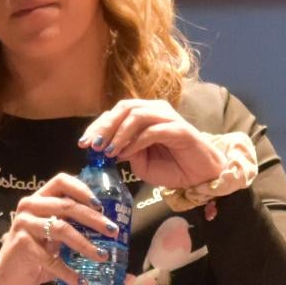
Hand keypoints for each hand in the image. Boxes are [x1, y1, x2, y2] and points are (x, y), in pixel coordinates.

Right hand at [0, 171, 112, 284]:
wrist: (8, 272)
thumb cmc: (38, 252)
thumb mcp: (58, 240)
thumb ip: (83, 240)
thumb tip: (125, 265)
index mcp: (41, 198)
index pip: (61, 182)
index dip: (82, 189)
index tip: (101, 204)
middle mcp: (30, 205)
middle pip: (67, 206)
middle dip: (94, 219)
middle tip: (113, 232)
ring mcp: (24, 224)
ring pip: (61, 229)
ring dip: (85, 244)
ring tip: (102, 257)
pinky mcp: (22, 245)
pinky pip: (49, 258)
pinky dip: (68, 271)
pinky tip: (81, 281)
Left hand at [81, 97, 235, 192]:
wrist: (202, 176)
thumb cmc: (173, 167)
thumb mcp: (141, 162)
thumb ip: (124, 151)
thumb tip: (105, 149)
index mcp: (146, 114)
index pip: (117, 112)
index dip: (98, 125)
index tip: (83, 143)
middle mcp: (157, 110)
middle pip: (124, 108)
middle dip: (104, 126)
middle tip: (92, 145)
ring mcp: (169, 118)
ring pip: (136, 115)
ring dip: (118, 134)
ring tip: (108, 151)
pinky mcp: (180, 130)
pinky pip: (152, 131)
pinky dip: (135, 142)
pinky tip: (125, 155)